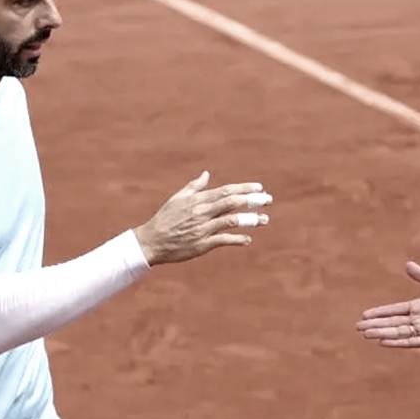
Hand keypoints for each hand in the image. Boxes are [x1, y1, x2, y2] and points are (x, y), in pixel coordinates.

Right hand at [133, 171, 271, 265]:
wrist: (151, 241)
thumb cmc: (164, 219)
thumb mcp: (177, 199)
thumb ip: (195, 187)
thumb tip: (207, 174)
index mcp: (197, 200)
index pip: (226, 191)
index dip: (244, 188)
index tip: (259, 188)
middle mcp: (202, 212)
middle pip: (231, 203)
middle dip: (252, 200)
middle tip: (268, 200)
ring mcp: (202, 228)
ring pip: (230, 221)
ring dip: (249, 220)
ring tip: (264, 220)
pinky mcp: (201, 244)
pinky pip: (223, 240)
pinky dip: (237, 239)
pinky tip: (248, 239)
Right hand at [355, 261, 419, 347]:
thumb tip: (407, 264)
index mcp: (419, 306)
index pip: (394, 310)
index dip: (380, 312)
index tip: (365, 314)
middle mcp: (419, 319)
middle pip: (392, 322)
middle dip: (376, 324)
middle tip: (359, 327)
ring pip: (398, 332)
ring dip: (382, 333)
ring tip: (366, 334)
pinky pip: (410, 341)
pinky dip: (397, 341)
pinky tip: (383, 342)